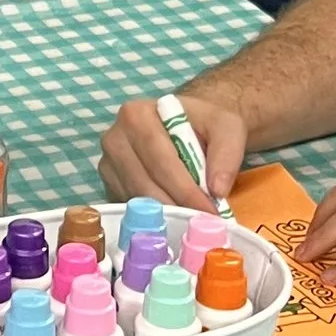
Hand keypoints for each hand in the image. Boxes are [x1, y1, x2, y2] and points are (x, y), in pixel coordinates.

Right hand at [101, 90, 246, 212]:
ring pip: (136, 197)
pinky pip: (130, 204)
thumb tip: (216, 190)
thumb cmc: (204, 124)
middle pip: (144, 182)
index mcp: (138, 114)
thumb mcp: (227, 128)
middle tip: (203, 220)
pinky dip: (152, 215)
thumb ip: (227, 154)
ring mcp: (108, 161)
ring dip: (165, 213)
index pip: (160, 159)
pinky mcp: (109, 182)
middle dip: (176, 205)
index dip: (185, 189)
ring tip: (193, 219)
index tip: (209, 210)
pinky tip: (175, 214)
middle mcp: (115, 137)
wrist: (188, 123)